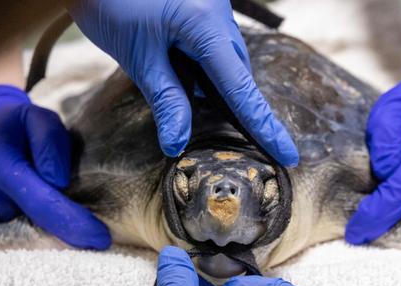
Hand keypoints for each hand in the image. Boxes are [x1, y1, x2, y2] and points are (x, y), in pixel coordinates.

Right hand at [0, 85, 109, 248]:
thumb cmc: (12, 127)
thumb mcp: (35, 116)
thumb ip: (51, 141)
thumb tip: (58, 181)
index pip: (38, 200)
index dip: (70, 222)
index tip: (99, 238)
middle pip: (24, 230)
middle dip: (56, 240)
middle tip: (87, 244)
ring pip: (9, 244)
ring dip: (36, 246)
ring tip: (58, 239)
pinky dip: (17, 246)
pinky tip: (32, 239)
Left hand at [67, 0, 298, 166]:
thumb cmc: (112, 5)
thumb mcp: (139, 58)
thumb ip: (166, 100)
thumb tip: (178, 143)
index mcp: (206, 25)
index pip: (241, 88)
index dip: (264, 126)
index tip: (288, 154)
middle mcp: (219, 13)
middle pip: (237, 73)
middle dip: (231, 102)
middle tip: (223, 126)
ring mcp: (214, 6)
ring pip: (226, 59)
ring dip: (212, 82)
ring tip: (178, 80)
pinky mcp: (203, 6)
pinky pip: (214, 43)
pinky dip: (203, 65)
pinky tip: (177, 64)